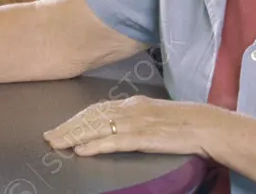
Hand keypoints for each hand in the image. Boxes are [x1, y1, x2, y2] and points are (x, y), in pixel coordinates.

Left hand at [43, 95, 227, 158]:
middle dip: (68, 127)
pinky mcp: (143, 137)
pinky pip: (113, 142)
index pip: (96, 109)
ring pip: (97, 128)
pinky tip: (82, 150)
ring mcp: (135, 123)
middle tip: (48, 137)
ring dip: (74, 136)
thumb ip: (135, 117)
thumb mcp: (154, 114)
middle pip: (91, 118)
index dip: (76, 119)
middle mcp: (129, 109)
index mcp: (132, 103)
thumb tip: (116, 125)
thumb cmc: (185, 122)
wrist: (207, 125)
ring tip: (57, 143)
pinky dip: (95, 146)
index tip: (60, 126)